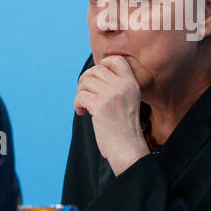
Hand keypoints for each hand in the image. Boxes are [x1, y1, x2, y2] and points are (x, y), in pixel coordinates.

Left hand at [74, 56, 150, 174]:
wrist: (128, 150)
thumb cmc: (125, 129)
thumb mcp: (129, 101)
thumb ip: (117, 87)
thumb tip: (92, 74)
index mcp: (132, 84)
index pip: (116, 60)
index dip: (102, 64)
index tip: (96, 79)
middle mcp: (123, 86)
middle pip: (96, 70)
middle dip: (85, 81)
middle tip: (85, 94)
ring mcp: (111, 95)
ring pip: (86, 82)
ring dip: (80, 93)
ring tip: (84, 105)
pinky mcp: (100, 106)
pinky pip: (80, 96)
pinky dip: (77, 104)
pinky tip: (82, 112)